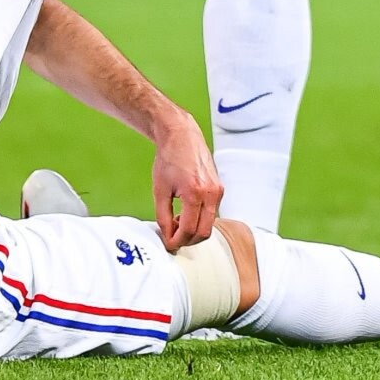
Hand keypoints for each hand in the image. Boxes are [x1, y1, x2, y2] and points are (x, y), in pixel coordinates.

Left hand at [149, 106, 221, 251]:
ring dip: (194, 230)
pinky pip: (212, 213)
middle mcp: (211, 193)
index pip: (189, 230)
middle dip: (187, 240)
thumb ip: (163, 217)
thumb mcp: (160, 190)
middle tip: (172, 235)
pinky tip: (186, 212)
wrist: (181, 136)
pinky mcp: (219, 188)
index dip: (177, 241)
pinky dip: (200, 219)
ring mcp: (218, 191)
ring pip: (209, 225)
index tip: (168, 244)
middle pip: (204, 232)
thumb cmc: (168, 158)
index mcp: (194, 193)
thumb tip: (167, 236)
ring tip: (176, 220)